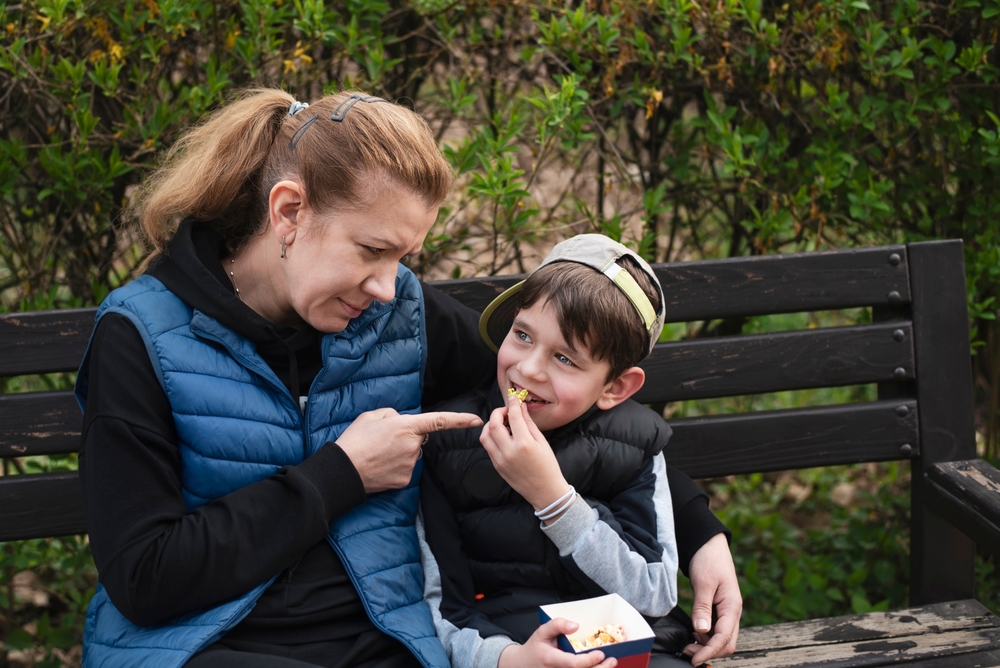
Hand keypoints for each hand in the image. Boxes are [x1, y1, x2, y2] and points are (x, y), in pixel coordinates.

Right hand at [337, 408, 482, 492]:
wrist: (343, 470)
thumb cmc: (354, 440)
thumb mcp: (371, 416)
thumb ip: (392, 415)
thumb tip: (401, 422)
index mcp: (406, 426)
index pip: (440, 421)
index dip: (460, 420)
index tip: (476, 420)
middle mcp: (413, 445)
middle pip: (419, 438)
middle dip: (406, 437)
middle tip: (383, 440)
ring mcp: (410, 464)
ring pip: (412, 454)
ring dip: (400, 452)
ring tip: (378, 453)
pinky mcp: (406, 479)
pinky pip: (406, 468)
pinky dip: (396, 466)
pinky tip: (381, 466)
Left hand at [479, 395, 569, 513]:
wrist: (545, 491)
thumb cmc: (548, 466)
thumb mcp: (542, 442)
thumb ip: (529, 423)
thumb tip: (521, 408)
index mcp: (524, 444)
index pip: (513, 417)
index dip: (512, 404)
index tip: (513, 399)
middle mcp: (509, 452)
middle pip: (493, 424)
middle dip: (498, 412)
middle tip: (505, 410)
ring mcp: (500, 460)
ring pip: (485, 436)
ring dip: (490, 425)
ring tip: (501, 423)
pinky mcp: (497, 466)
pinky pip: (488, 447)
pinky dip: (491, 437)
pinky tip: (502, 435)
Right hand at [498, 618, 616, 667]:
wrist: (523, 666)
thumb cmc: (535, 648)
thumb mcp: (541, 632)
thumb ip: (557, 625)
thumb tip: (575, 625)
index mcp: (551, 659)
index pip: (573, 664)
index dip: (588, 660)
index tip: (601, 653)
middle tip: (612, 660)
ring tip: (610, 664)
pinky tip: (599, 667)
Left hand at [683, 533, 741, 665]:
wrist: (709, 544)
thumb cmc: (709, 560)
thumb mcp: (704, 582)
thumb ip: (703, 607)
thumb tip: (702, 631)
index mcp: (732, 606)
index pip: (724, 638)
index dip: (709, 651)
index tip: (694, 658)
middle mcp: (732, 612)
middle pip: (726, 643)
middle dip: (708, 651)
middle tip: (687, 652)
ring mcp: (726, 611)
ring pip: (721, 638)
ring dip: (706, 645)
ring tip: (687, 643)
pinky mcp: (719, 609)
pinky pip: (716, 629)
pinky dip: (705, 636)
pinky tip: (693, 633)